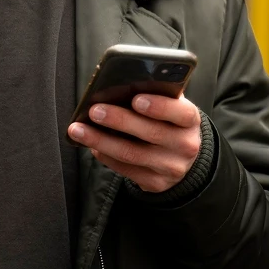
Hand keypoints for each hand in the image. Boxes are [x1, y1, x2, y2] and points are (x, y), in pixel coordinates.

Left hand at [67, 93, 201, 192]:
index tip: (136, 99)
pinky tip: (92, 145)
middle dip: (119, 120)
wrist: (184, 159)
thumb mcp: (171, 106)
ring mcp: (171, 167)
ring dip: (101, 140)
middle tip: (94, 110)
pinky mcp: (156, 183)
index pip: (180, 112)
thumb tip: (120, 85)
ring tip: (78, 129)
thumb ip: (155, 94)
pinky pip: (126, 169)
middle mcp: (185, 145)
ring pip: (132, 154)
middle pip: (151, 133)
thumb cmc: (169, 122)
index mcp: (189, 120)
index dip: (159, 106)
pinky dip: (105, 156)